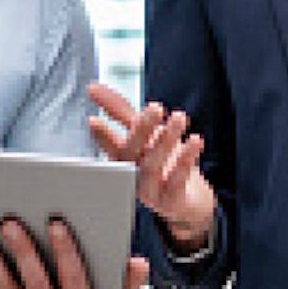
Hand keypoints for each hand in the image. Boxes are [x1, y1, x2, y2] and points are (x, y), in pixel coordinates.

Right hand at [87, 82, 215, 254]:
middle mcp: (131, 174)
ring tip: (179, 117)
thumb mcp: (141, 132)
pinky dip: (185, 160)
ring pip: (153, 165)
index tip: (93, 120)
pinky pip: (176, 180)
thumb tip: (92, 87)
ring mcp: (149, 190)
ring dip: (167, 139)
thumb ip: (117, 110)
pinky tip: (195, 140)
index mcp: (122, 157)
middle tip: (155, 108)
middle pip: (130, 153)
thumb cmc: (158, 161)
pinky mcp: (169, 200)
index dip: (102, 134)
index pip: (110, 143)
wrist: (185, 201)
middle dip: (141, 129)